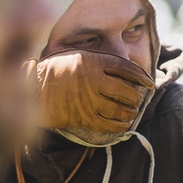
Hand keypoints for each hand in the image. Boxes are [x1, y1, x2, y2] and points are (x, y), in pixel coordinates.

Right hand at [31, 49, 154, 132]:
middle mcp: (94, 81)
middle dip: (136, 97)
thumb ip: (99, 61)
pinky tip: (124, 124)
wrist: (32, 90)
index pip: (127, 69)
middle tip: (138, 98)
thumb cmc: (54, 70)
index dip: (142, 77)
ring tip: (132, 111)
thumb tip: (123, 70)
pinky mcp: (83, 117)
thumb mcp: (77, 56)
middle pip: (127, 91)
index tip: (150, 82)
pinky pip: (109, 124)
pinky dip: (120, 125)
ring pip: (120, 109)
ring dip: (130, 112)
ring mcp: (89, 100)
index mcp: (94, 62)